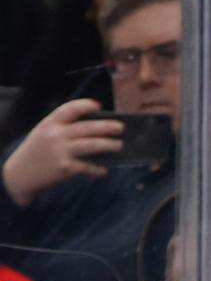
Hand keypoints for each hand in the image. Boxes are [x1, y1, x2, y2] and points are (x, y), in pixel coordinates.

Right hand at [1, 97, 120, 205]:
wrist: (19, 174)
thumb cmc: (36, 152)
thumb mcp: (42, 133)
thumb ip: (61, 127)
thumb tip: (92, 125)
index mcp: (49, 123)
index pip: (69, 109)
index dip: (85, 105)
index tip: (98, 106)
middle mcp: (55, 135)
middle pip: (87, 127)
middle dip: (107, 127)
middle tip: (121, 128)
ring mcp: (61, 151)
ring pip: (92, 145)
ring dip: (109, 145)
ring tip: (119, 145)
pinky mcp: (66, 168)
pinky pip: (88, 167)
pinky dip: (98, 168)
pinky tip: (104, 169)